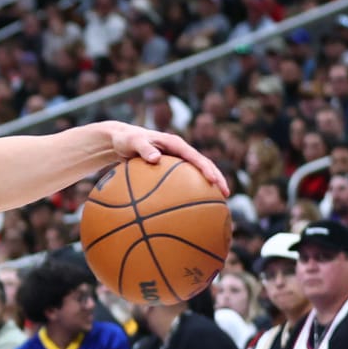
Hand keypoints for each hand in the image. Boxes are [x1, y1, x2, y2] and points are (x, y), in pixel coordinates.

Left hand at [101, 122, 230, 196]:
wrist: (121, 140)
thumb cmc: (126, 140)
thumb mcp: (132, 142)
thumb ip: (143, 148)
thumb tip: (155, 159)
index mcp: (175, 144)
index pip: (196, 157)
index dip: (206, 168)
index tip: (213, 181)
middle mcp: (180, 151)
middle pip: (204, 165)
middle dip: (217, 179)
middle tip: (226, 195)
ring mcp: (178, 160)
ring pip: (198, 174)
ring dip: (209, 186)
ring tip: (218, 204)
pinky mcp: (172, 169)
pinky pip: (185, 181)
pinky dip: (192, 191)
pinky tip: (191, 207)